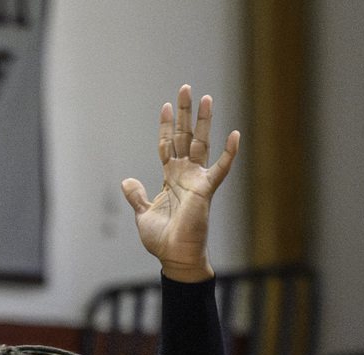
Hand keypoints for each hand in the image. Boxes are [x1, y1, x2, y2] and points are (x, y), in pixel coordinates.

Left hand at [123, 84, 238, 282]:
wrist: (175, 258)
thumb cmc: (162, 240)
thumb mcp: (143, 215)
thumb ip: (137, 196)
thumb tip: (127, 181)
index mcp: (170, 178)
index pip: (167, 145)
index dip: (165, 126)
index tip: (165, 106)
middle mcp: (184, 174)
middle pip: (184, 136)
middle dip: (184, 113)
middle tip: (185, 88)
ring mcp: (196, 180)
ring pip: (201, 144)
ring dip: (203, 121)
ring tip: (206, 98)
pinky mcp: (206, 190)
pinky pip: (220, 169)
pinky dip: (229, 153)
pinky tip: (235, 135)